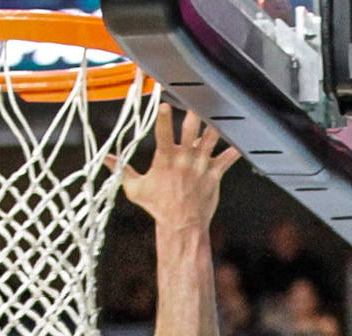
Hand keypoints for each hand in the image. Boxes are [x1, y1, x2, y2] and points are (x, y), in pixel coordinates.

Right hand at [108, 105, 238, 231]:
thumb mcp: (135, 189)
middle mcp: (185, 158)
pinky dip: (237, 146)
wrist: (181, 226)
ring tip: (223, 104)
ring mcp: (201, 165)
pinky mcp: (214, 173)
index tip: (164, 103)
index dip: (164, 118)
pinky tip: (246, 131)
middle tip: (199, 93)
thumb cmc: (157, 207)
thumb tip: (105, 158)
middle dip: (194, 112)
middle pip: (191, 128)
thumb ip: (121, 169)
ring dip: (217, 122)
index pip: (163, 133)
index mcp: (165, 158)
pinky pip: (229, 156)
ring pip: (212, 137)